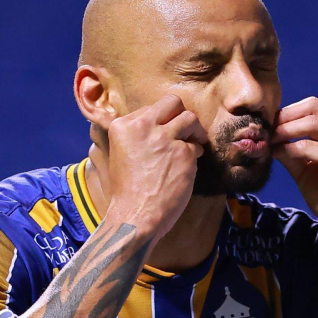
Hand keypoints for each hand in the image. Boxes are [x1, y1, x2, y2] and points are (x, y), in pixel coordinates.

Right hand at [106, 94, 207, 237]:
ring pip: (190, 118)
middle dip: (181, 114)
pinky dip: (195, 155)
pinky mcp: (184, 152)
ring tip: (193, 144)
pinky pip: (196, 145)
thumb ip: (137, 135)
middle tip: (185, 129)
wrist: (135, 216)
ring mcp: (165, 138)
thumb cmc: (127, 191)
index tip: (163, 133)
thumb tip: (159, 124)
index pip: (151, 108)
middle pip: (172, 102)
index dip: (161, 120)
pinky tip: (187, 168)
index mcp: (123, 126)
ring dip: (194, 131)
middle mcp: (143, 126)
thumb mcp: (120, 154)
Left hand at [271, 97, 317, 253]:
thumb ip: (292, 154)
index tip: (268, 126)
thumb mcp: (307, 171)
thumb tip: (270, 139)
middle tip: (265, 130)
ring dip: (286, 129)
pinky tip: (278, 154)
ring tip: (269, 139)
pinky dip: (291, 148)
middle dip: (285, 116)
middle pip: (313, 107)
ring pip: (312, 121)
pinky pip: (310, 146)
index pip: (314, 108)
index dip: (288, 113)